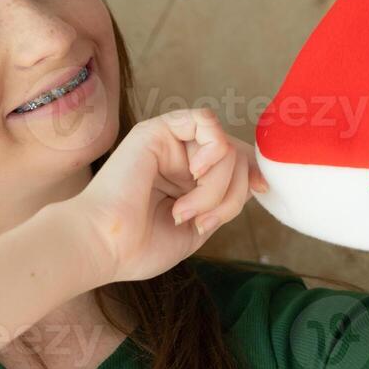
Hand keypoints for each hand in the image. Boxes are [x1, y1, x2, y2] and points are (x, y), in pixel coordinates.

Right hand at [66, 108, 267, 285]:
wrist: (106, 245)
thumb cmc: (140, 247)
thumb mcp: (199, 227)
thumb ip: (224, 201)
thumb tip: (256, 180)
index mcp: (184, 181)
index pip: (234, 164)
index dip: (253, 174)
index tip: (262, 190)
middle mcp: (177, 159)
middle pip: (236, 157)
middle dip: (233, 192)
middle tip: (205, 221)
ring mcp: (167, 144)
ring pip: (225, 147)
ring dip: (216, 186)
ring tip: (186, 211)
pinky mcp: (156, 130)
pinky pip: (205, 121)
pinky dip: (213, 148)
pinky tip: (194, 172)